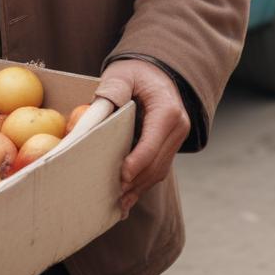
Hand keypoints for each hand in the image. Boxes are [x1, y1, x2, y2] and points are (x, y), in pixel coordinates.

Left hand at [95, 59, 190, 216]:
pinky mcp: (171, 146)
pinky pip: (159, 168)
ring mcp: (177, 138)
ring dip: (139, 187)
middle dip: (136, 181)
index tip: (122, 176)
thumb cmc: (136, 72)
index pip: (152, 143)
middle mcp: (178, 127)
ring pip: (159, 170)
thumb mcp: (122, 74)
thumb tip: (95, 112)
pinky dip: (143, 183)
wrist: (157, 71)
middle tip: (115, 195)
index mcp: (167, 110)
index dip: (137, 162)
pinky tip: (129, 198)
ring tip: (119, 203)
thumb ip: (112, 89)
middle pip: (156, 163)